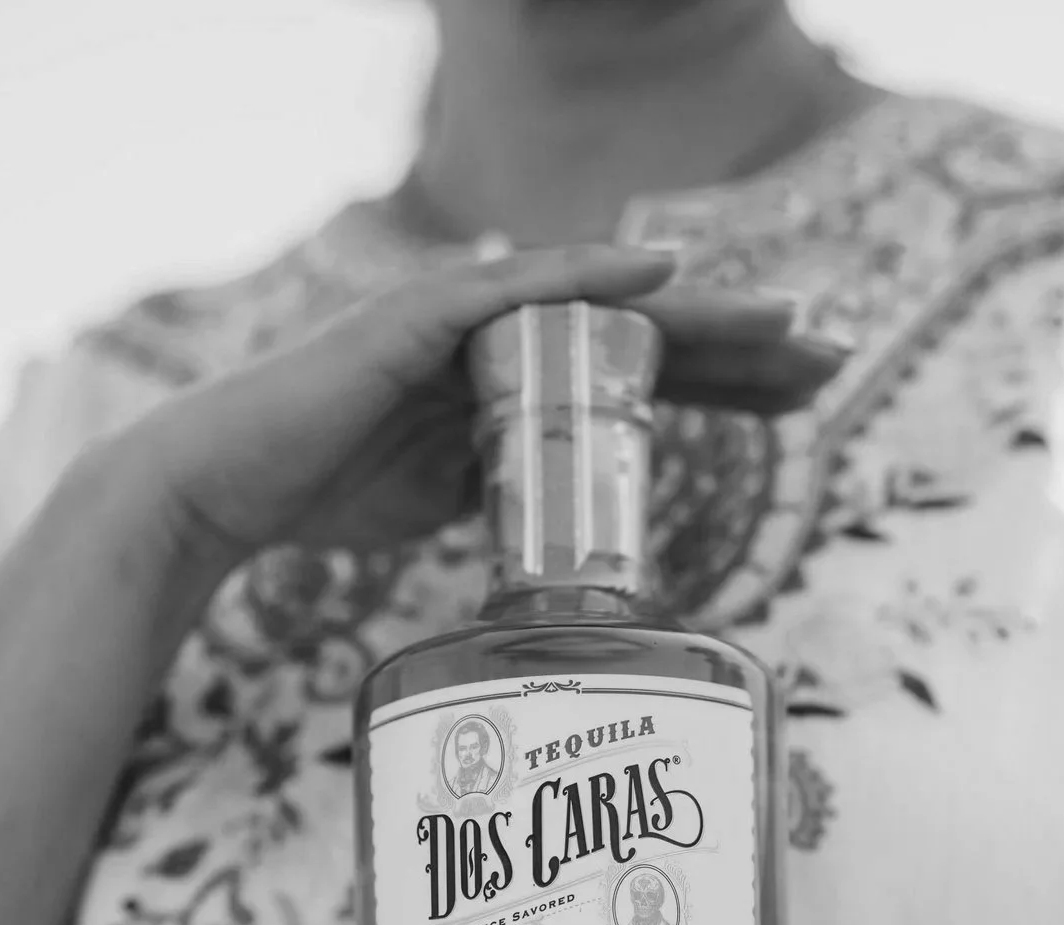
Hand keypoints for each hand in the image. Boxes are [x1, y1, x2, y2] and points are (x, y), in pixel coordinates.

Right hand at [98, 245, 847, 553]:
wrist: (228, 488)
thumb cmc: (326, 488)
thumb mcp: (452, 494)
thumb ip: (513, 481)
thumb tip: (567, 513)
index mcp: (526, 378)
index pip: (648, 373)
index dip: (732, 380)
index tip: (808, 398)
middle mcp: (511, 334)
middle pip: (651, 333)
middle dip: (747, 346)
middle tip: (835, 353)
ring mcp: (471, 316)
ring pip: (608, 306)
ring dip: (703, 312)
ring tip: (788, 320)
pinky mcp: (425, 314)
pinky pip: (522, 288)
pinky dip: (593, 275)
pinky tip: (662, 271)